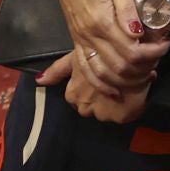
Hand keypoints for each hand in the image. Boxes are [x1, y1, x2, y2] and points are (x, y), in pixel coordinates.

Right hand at [36, 0, 161, 95]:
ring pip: (102, 74)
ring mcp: (79, 38)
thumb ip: (126, 8)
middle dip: (144, 66)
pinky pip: (85, 69)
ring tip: (147, 73)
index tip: (169, 42)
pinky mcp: (75, 38)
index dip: (154, 52)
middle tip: (162, 56)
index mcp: (100, 19)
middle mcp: (88, 34)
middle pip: (119, 67)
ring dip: (126, 80)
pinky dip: (100, 84)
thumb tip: (138, 34)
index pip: (131, 50)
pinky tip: (115, 91)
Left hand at [40, 47, 161, 123]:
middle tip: (110, 85)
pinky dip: (125, 108)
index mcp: (73, 93)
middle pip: (89, 108)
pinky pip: (121, 116)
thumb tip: (39, 81)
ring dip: (110, 106)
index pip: (75, 99)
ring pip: (105, 113)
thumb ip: (58, 71)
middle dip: (97, 100)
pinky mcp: (120, 117)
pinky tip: (130, 94)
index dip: (87, 90)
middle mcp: (84, 106)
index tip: (96, 82)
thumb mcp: (76, 57)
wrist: (131, 55)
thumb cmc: (101, 53)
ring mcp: (102, 113)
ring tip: (121, 89)